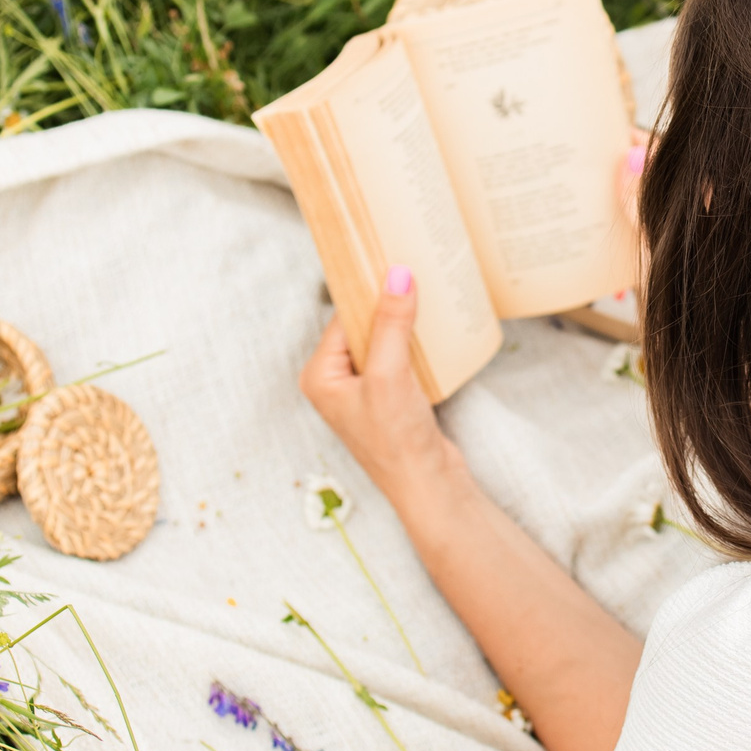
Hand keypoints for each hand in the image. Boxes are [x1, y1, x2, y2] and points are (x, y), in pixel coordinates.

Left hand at [299, 266, 462, 515]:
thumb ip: (391, 324)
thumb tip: (397, 276)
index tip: (392, 264)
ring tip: (425, 298)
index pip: (342, 319)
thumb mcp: (390, 375)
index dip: (368, 293)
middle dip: (386, 306)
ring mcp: (363, 391)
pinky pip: (397, 358)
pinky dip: (413, 344)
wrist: (427, 485)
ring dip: (402, 324)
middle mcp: (335, 382)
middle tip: (413, 274)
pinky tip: (431, 332)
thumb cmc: (397, 441)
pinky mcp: (388, 399)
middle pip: (361, 328)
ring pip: (382, 342)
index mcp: (320, 376)